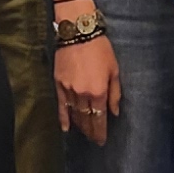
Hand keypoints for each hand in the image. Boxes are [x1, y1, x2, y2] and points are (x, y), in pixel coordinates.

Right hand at [54, 28, 122, 146]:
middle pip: (87, 119)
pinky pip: (61, 105)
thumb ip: (115, 93)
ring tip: (84, 134)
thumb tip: (114, 112)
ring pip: (74, 114)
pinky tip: (65, 128)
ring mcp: (69, 90)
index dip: (101, 131)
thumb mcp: (114, 70)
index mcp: (99, 91)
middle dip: (91, 131)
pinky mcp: (59, 84)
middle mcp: (83, 94)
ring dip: (80, 126)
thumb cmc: (100, 48)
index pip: (100, 118)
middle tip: (94, 140)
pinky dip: (63, 118)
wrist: (78, 32)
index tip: (101, 141)